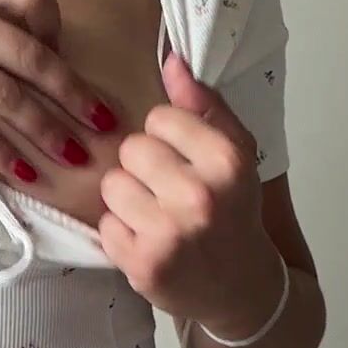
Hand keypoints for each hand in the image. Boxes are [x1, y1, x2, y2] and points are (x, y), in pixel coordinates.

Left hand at [98, 52, 284, 336]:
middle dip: (143, 169)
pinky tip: (148, 243)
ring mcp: (169, 234)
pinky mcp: (143, 266)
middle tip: (167, 194)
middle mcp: (200, 196)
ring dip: (127, 201)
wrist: (242, 288)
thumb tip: (171, 59)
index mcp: (227, 161)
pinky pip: (105, 226)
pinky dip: (121, 236)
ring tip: (155, 218)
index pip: (159, 118)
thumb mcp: (233, 155)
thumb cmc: (234, 213)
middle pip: (131, 150)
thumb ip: (204, 105)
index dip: (166, 139)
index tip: (184, 162)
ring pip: (111, 186)